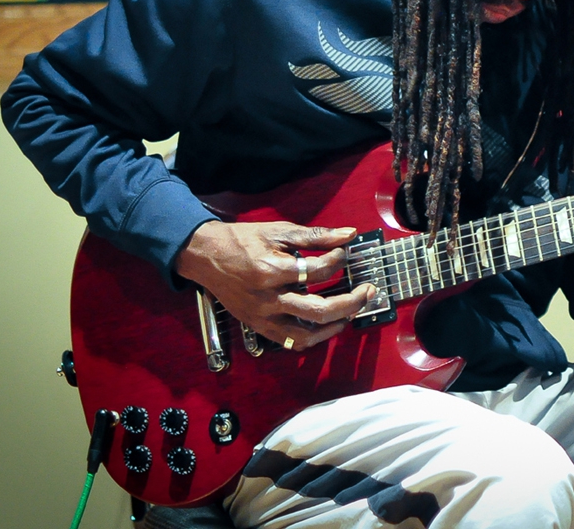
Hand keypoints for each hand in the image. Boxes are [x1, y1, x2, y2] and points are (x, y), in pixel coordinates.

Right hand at [174, 220, 375, 350]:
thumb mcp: (279, 231)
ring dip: (335, 326)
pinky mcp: (258, 326)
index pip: (317, 272)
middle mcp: (267, 299)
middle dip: (351, 302)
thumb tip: (348, 235)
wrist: (205, 256)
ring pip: (306, 335)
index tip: (344, 253)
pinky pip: (290, 341)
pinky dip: (313, 337)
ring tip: (353, 312)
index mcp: (271, 271)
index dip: (338, 261)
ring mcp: (262, 317)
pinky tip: (328, 325)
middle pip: (319, 311)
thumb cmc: (242, 241)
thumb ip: (316, 235)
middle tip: (368, 291)